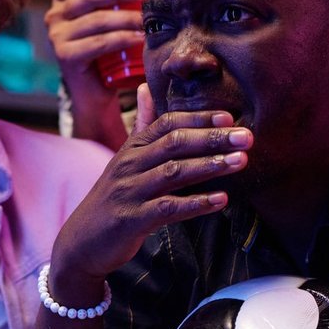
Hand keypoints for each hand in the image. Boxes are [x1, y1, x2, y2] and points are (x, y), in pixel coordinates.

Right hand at [47, 0, 147, 146]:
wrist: (96, 93)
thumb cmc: (108, 52)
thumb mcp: (106, 22)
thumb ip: (115, 2)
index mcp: (62, 3)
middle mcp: (54, 17)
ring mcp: (58, 38)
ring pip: (96, 20)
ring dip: (126, 18)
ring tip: (147, 20)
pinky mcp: (66, 57)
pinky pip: (98, 43)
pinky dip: (121, 39)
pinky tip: (138, 39)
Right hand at [48, 110, 249, 305]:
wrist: (82, 241)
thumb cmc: (111, 197)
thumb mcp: (124, 158)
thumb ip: (141, 125)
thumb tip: (146, 87)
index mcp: (132, 148)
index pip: (167, 123)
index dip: (198, 118)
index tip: (229, 117)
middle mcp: (129, 165)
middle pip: (174, 143)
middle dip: (212, 138)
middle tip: (247, 137)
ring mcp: (130, 192)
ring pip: (174, 173)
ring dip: (210, 165)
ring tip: (240, 161)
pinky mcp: (132, 220)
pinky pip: (169, 208)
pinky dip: (196, 203)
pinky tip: (221, 200)